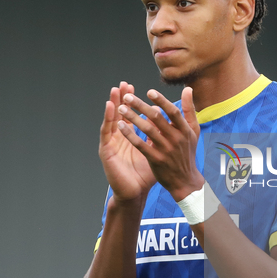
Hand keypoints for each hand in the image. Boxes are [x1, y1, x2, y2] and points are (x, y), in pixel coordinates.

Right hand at [99, 81, 156, 201]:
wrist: (134, 193)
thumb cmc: (145, 175)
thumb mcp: (156, 152)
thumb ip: (162, 137)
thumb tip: (170, 122)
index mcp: (133, 138)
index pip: (134, 116)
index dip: (137, 103)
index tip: (141, 90)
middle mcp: (121, 139)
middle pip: (121, 115)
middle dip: (123, 99)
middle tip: (125, 84)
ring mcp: (112, 144)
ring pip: (111, 120)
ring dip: (113, 104)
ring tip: (115, 91)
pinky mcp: (106, 150)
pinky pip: (106, 132)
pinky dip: (107, 119)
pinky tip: (110, 108)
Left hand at [117, 87, 203, 201]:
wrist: (185, 180)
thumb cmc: (187, 153)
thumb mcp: (193, 131)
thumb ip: (189, 110)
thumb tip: (187, 89)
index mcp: (185, 130)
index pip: (172, 112)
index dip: (161, 101)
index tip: (149, 92)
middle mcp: (176, 139)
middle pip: (156, 118)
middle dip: (140, 105)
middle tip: (127, 96)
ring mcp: (166, 150)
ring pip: (147, 130)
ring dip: (132, 118)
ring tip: (121, 108)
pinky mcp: (156, 160)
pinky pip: (140, 145)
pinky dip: (130, 135)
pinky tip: (120, 126)